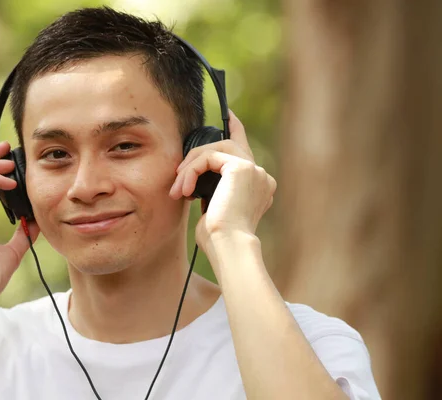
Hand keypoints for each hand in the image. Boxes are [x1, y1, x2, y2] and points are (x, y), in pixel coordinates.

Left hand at [169, 110, 275, 252]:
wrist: (228, 247)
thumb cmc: (218, 239)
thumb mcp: (214, 209)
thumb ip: (211, 189)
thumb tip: (192, 179)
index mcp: (258, 186)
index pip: (246, 150)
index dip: (236, 128)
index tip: (227, 113)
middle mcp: (261, 176)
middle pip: (229, 144)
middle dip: (200, 154)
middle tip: (179, 173)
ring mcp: (255, 171)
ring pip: (216, 149)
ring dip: (192, 166)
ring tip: (179, 188)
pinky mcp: (242, 168)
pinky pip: (210, 157)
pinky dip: (192, 170)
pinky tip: (184, 188)